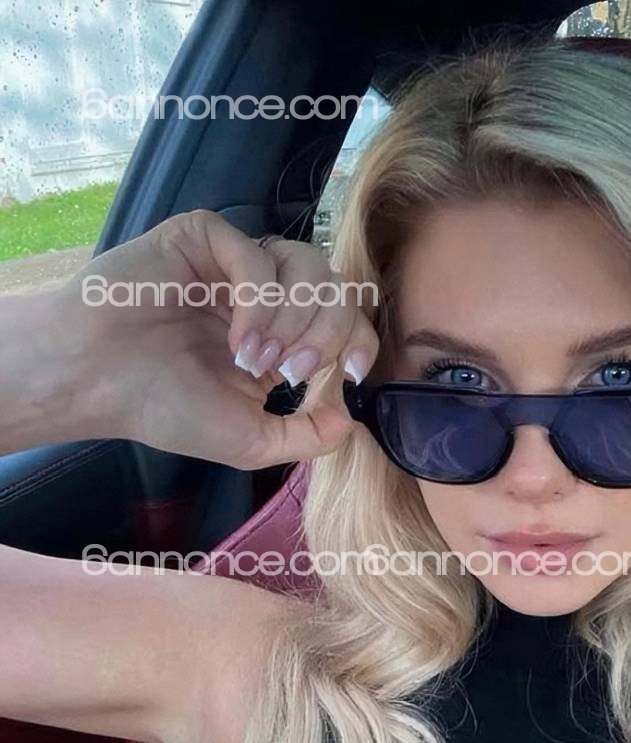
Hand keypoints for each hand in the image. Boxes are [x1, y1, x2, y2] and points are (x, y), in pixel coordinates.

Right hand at [13, 209, 378, 467]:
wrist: (95, 380)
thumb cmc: (165, 409)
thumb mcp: (252, 441)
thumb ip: (308, 436)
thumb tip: (353, 422)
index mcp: (282, 335)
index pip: (346, 320)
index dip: (361, 341)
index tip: (354, 375)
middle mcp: (266, 294)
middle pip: (336, 289)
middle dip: (326, 337)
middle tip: (291, 374)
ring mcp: (237, 263)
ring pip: (308, 264)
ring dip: (295, 319)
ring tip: (256, 360)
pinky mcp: (207, 238)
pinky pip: (258, 254)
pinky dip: (259, 301)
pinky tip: (235, 338)